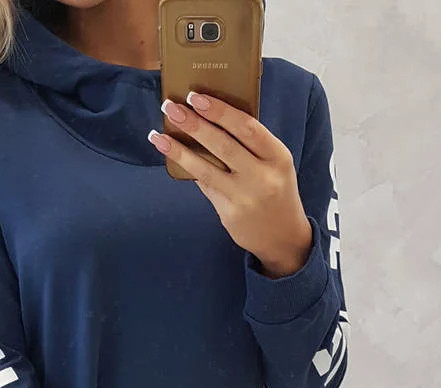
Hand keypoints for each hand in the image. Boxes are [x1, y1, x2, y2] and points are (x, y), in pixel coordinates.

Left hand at [149, 92, 312, 277]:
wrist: (283, 236)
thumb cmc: (276, 191)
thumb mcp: (274, 164)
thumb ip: (250, 145)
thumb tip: (210, 120)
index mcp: (277, 156)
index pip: (246, 127)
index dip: (220, 111)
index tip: (196, 97)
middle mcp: (262, 177)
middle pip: (223, 145)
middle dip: (194, 124)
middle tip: (171, 107)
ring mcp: (244, 197)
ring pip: (206, 169)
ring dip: (179, 150)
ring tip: (158, 135)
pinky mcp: (229, 214)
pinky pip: (205, 186)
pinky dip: (189, 170)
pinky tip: (173, 157)